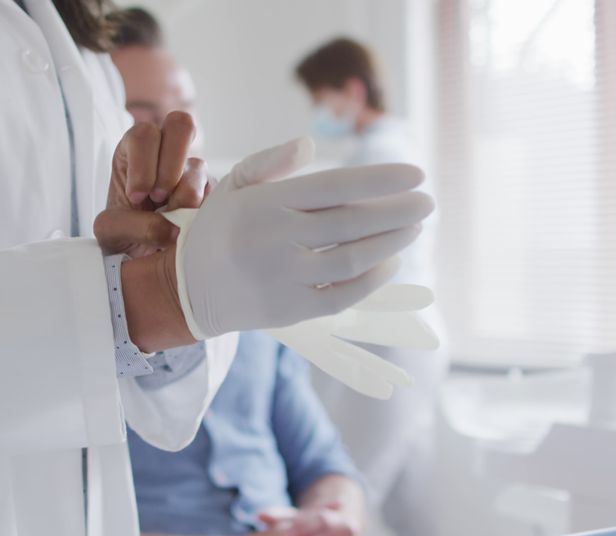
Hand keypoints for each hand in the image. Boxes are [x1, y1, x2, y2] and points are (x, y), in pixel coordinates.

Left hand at [94, 111, 209, 256]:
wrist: (140, 257)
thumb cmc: (122, 234)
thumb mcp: (110, 231)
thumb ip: (131, 225)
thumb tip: (173, 229)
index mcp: (134, 151)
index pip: (143, 136)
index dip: (143, 166)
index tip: (137, 198)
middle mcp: (165, 152)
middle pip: (180, 125)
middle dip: (171, 166)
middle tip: (159, 198)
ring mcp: (192, 170)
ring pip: (198, 167)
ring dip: (183, 198)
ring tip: (170, 222)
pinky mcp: (210, 192)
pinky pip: (213, 195)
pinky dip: (199, 214)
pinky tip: (186, 228)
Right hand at [172, 136, 434, 338]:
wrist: (188, 288)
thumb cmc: (221, 228)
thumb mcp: (233, 185)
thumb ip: (270, 161)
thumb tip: (310, 144)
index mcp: (267, 203)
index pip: (336, 186)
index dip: (381, 180)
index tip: (416, 174)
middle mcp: (277, 239)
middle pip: (353, 223)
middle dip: (399, 211)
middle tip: (427, 202)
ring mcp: (285, 277)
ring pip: (354, 258)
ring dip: (392, 242)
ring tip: (413, 228)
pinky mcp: (292, 310)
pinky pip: (344, 295)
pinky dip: (373, 279)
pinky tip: (391, 261)